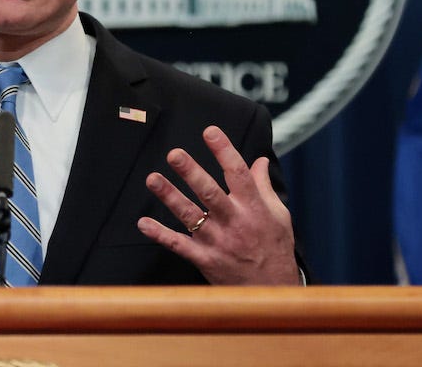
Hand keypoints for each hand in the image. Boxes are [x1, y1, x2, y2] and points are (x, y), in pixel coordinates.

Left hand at [137, 125, 298, 284]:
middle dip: (191, 172)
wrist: (271, 290)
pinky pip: (179, 245)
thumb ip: (264, 187)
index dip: (224, 151)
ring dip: (170, 197)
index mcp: (254, 208)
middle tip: (174, 154)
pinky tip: (143, 223)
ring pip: (191, 216)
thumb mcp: (279, 215)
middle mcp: (235, 222)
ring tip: (152, 178)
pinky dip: (160, 234)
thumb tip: (259, 160)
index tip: (210, 131)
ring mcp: (218, 242)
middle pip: (210, 193)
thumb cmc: (275, 248)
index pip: (239, 174)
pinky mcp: (205, 260)